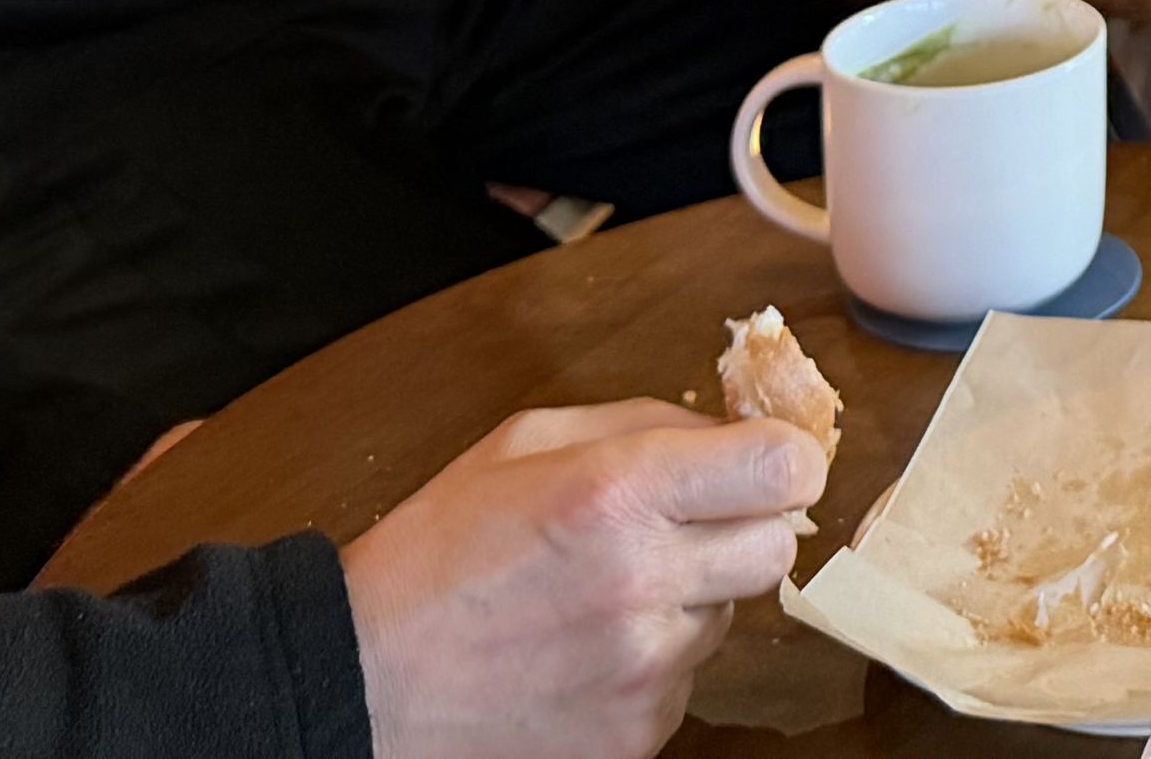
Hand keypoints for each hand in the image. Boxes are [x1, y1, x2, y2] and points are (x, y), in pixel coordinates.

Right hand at [348, 401, 826, 758]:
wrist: (366, 682)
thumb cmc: (436, 555)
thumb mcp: (525, 445)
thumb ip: (643, 423)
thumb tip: (731, 428)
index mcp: (618, 491)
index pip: (784, 468)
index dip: (784, 459)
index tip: (763, 462)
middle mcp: (643, 581)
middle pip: (776, 547)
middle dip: (742, 527)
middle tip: (678, 527)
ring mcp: (644, 669)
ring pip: (729, 616)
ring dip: (689, 598)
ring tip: (602, 595)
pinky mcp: (636, 734)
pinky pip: (687, 680)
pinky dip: (654, 661)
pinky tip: (584, 650)